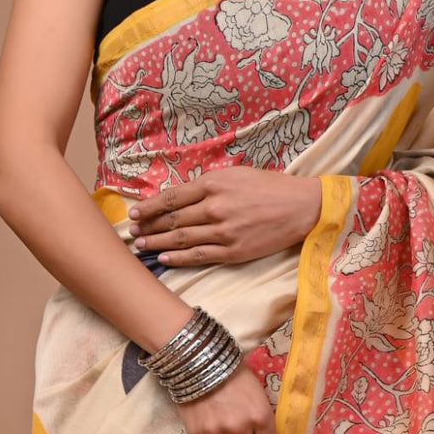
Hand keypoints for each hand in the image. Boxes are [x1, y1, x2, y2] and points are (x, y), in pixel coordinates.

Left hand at [128, 166, 320, 266]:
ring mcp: (223, 231)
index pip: (172, 197)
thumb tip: (181, 196)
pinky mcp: (233, 251)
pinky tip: (165, 259)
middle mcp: (215, 207)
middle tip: (132, 232)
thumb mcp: (236, 174)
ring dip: (157, 243)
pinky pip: (198, 256)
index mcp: (214, 183)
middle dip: (148, 226)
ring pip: (181, 238)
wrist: (301, 207)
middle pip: (172, 219)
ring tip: (142, 245)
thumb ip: (209, 185)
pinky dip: (178, 258)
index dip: (150, 207)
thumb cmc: (270, 187)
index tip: (134, 212)